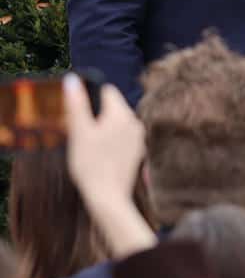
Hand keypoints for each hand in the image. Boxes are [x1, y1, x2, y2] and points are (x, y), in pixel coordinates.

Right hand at [63, 76, 156, 258]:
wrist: (108, 197)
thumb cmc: (91, 165)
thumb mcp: (79, 132)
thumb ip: (77, 104)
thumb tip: (72, 80)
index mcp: (123, 115)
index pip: (106, 91)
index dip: (88, 97)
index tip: (75, 112)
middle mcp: (135, 123)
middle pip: (111, 107)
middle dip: (93, 114)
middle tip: (78, 132)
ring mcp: (138, 138)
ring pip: (115, 122)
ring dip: (100, 128)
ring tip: (86, 145)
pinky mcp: (136, 152)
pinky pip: (120, 137)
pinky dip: (108, 140)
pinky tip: (97, 155)